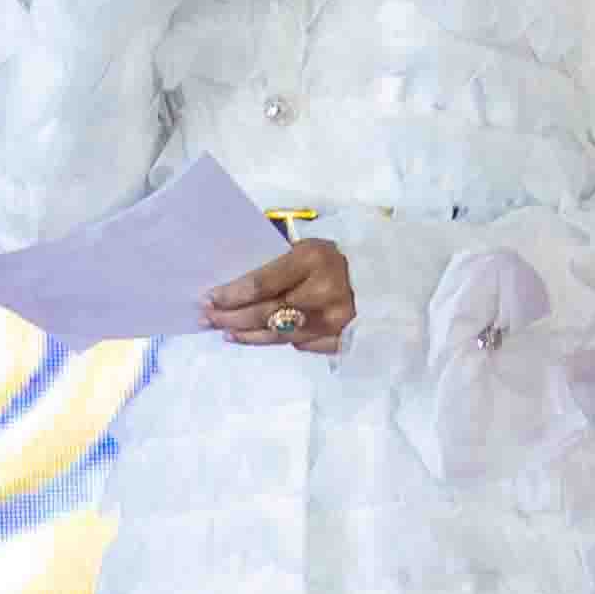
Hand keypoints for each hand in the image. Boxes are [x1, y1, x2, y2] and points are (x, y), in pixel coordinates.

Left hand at [205, 232, 350, 355]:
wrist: (386, 278)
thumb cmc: (336, 259)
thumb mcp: (308, 248)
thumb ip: (276, 263)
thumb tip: (234, 285)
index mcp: (313, 260)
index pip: (261, 283)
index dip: (231, 294)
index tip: (208, 298)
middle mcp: (323, 292)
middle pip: (265, 313)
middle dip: (231, 317)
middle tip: (207, 319)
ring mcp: (334, 321)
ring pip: (278, 335)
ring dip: (247, 335)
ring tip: (226, 331)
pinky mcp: (342, 340)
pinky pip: (300, 345)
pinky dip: (277, 340)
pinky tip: (257, 337)